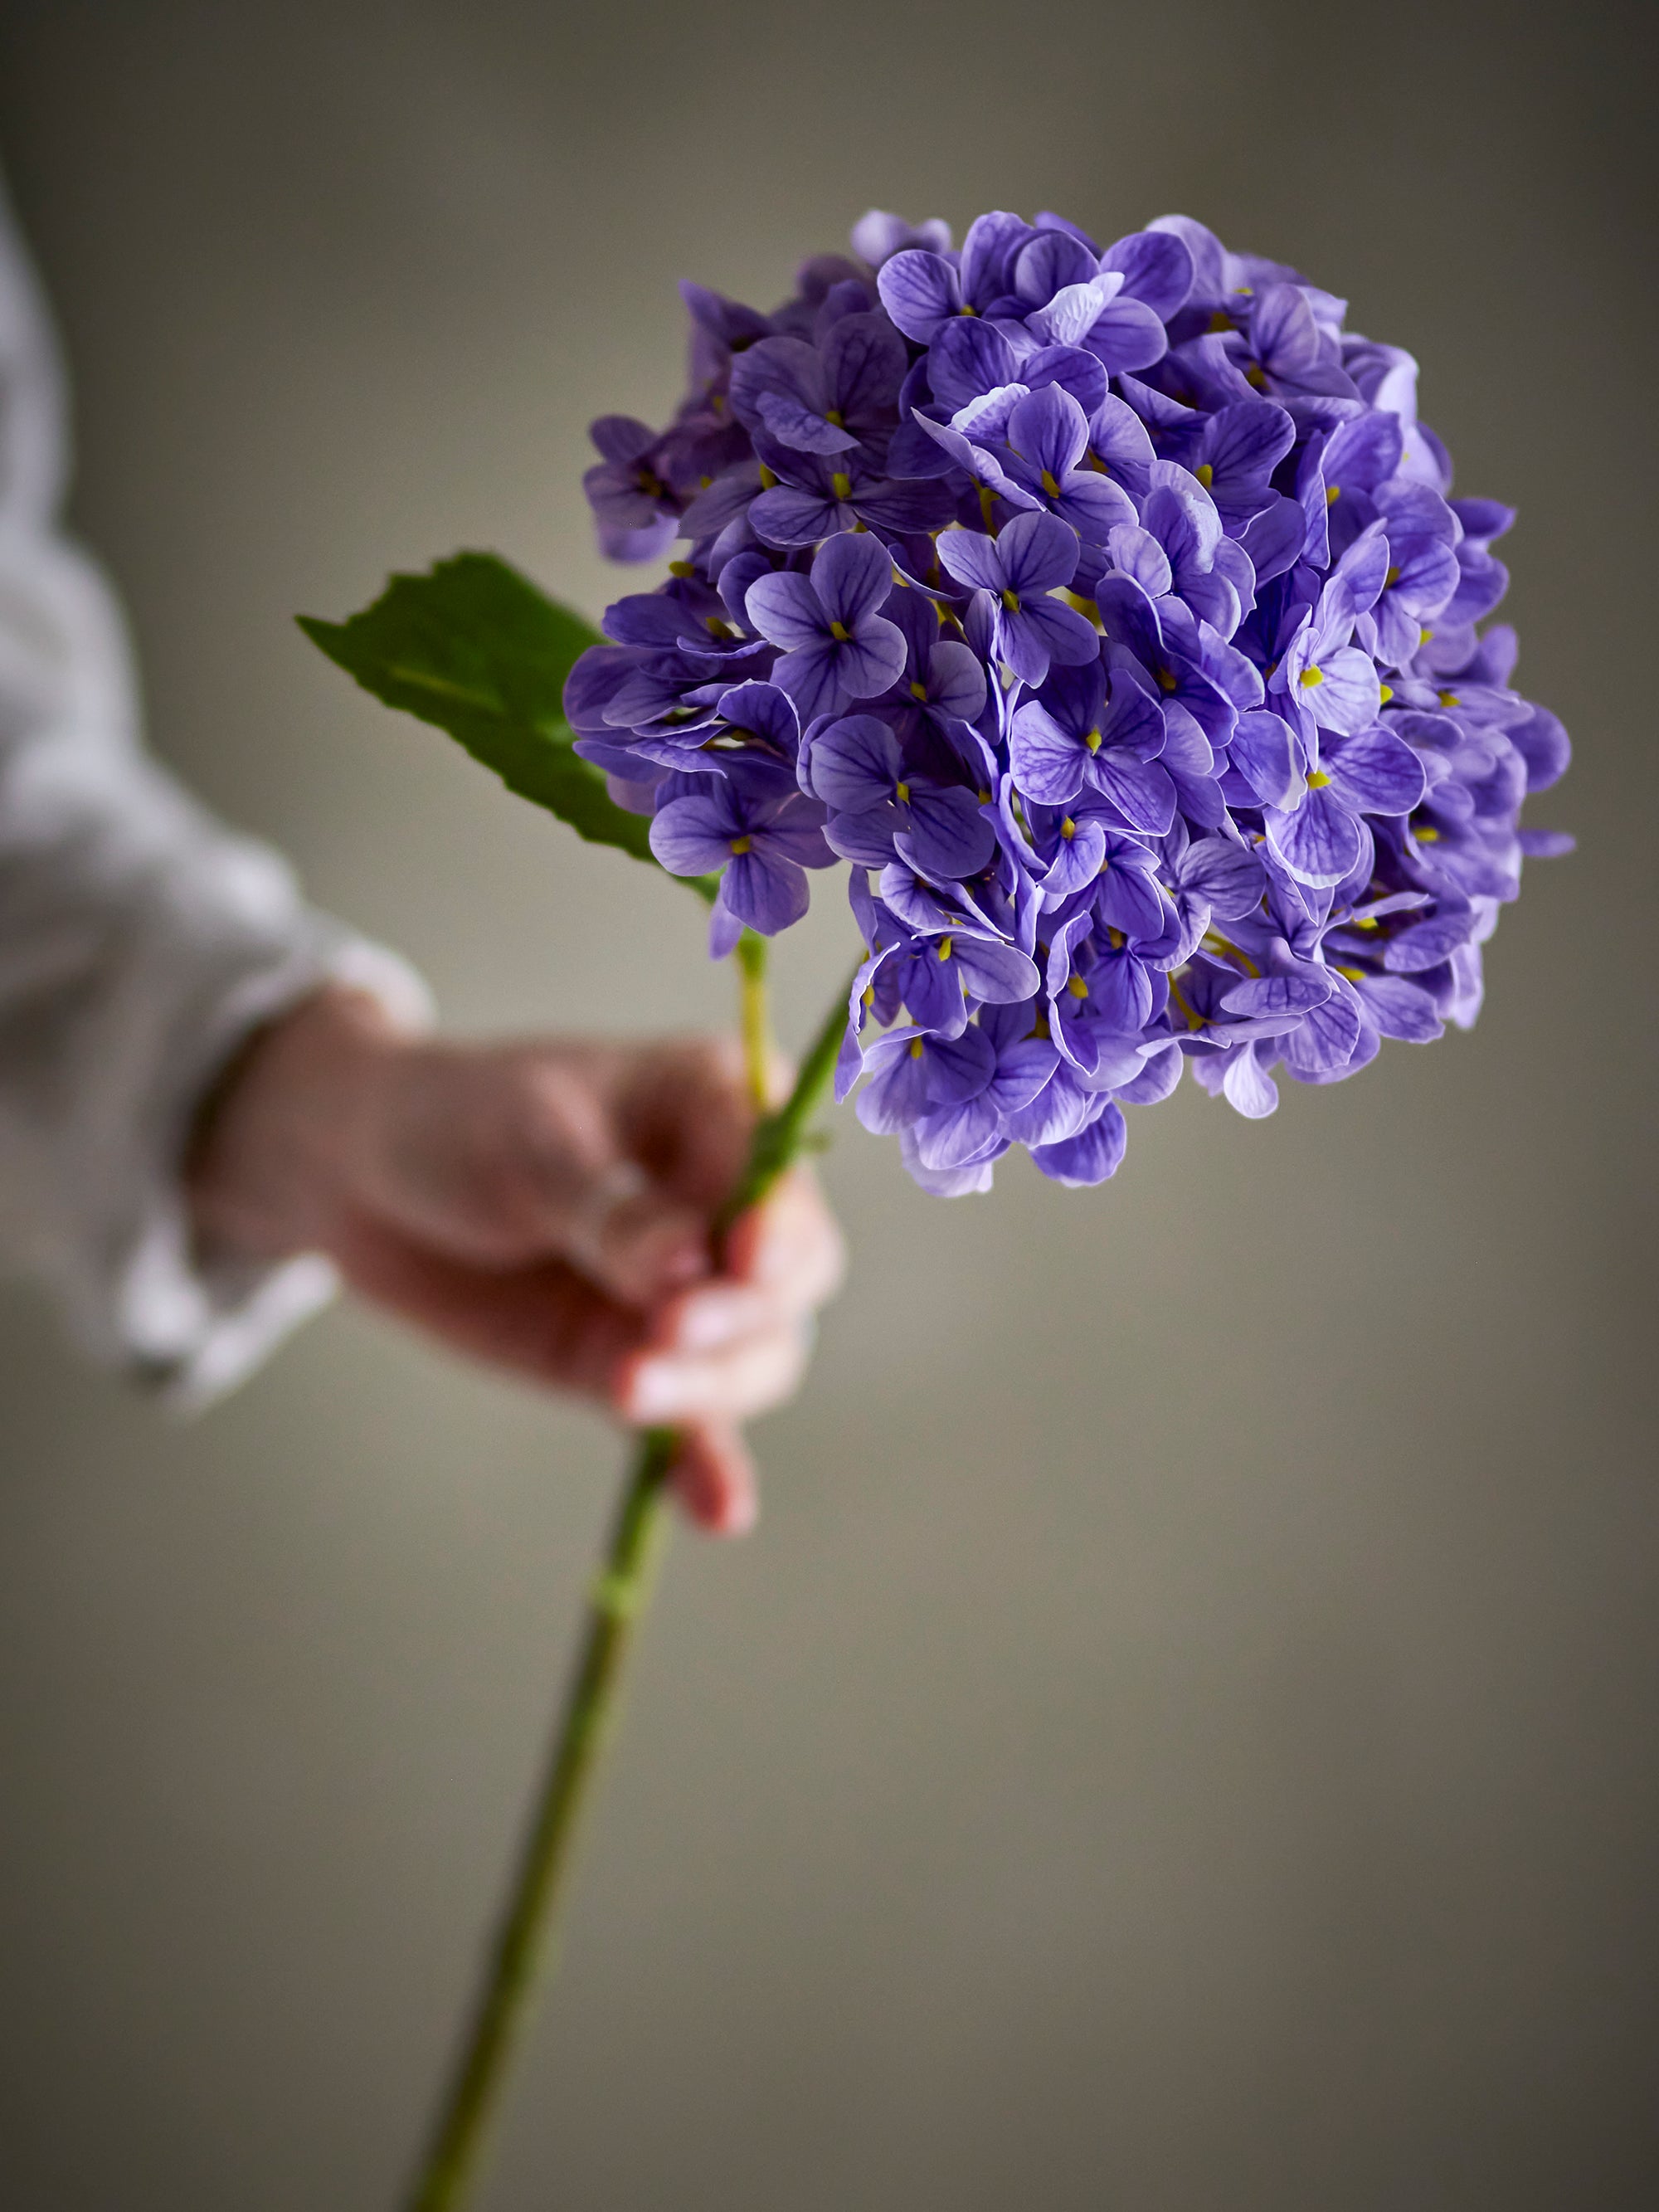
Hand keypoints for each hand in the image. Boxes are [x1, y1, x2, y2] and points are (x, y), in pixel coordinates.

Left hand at [186, 986, 844, 1532]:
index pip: (779, 1175)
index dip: (778, 1224)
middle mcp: (726, 1203)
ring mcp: (689, 1292)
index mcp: (720, 1107)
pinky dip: (706, 1464)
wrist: (362, 1174)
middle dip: (740, 1316)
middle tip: (667, 1330)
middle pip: (787, 1280)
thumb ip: (613, 1214)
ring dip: (703, 1386)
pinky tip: (721, 1511)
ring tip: (625, 1390)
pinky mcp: (639, 1360)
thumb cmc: (456, 1117)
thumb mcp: (531, 1146)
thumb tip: (691, 1272)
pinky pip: (691, 1422)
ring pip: (749, 1359)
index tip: (743, 1259)